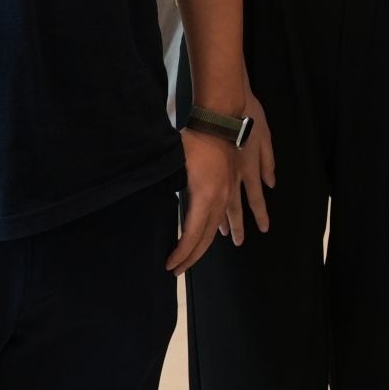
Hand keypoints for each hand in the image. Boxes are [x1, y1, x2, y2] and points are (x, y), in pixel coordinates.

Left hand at [172, 128, 240, 271]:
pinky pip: (231, 209)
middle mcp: (220, 200)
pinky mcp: (235, 182)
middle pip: (207, 237)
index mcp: (204, 198)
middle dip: (192, 257)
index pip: (191, 236)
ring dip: (214, 242)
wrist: (223, 119)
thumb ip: (168, 186)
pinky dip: (224, 223)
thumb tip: (153, 201)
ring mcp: (230, 191)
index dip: (181, 254)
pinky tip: (224, 228)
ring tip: (213, 252)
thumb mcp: (176, 165)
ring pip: (222, 225)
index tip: (169, 266)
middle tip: (179, 269)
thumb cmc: (195, 140)